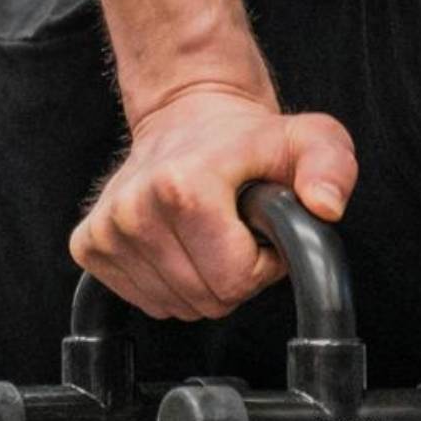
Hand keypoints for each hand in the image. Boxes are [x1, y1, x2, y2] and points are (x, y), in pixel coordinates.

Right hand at [71, 86, 357, 320]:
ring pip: (175, 306)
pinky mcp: (88, 246)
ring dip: (204, 279)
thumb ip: (331, 168)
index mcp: (183, 186)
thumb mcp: (311, 140)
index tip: (262, 228)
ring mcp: (105, 230)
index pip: (235, 280)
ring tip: (212, 232)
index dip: (263, 263)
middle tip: (239, 230)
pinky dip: (171, 282)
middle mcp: (134, 209)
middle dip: (235, 274)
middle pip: (205, 299)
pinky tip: (181, 242)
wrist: (189, 114)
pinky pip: (145, 300)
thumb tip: (326, 207)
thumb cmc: (252, 136)